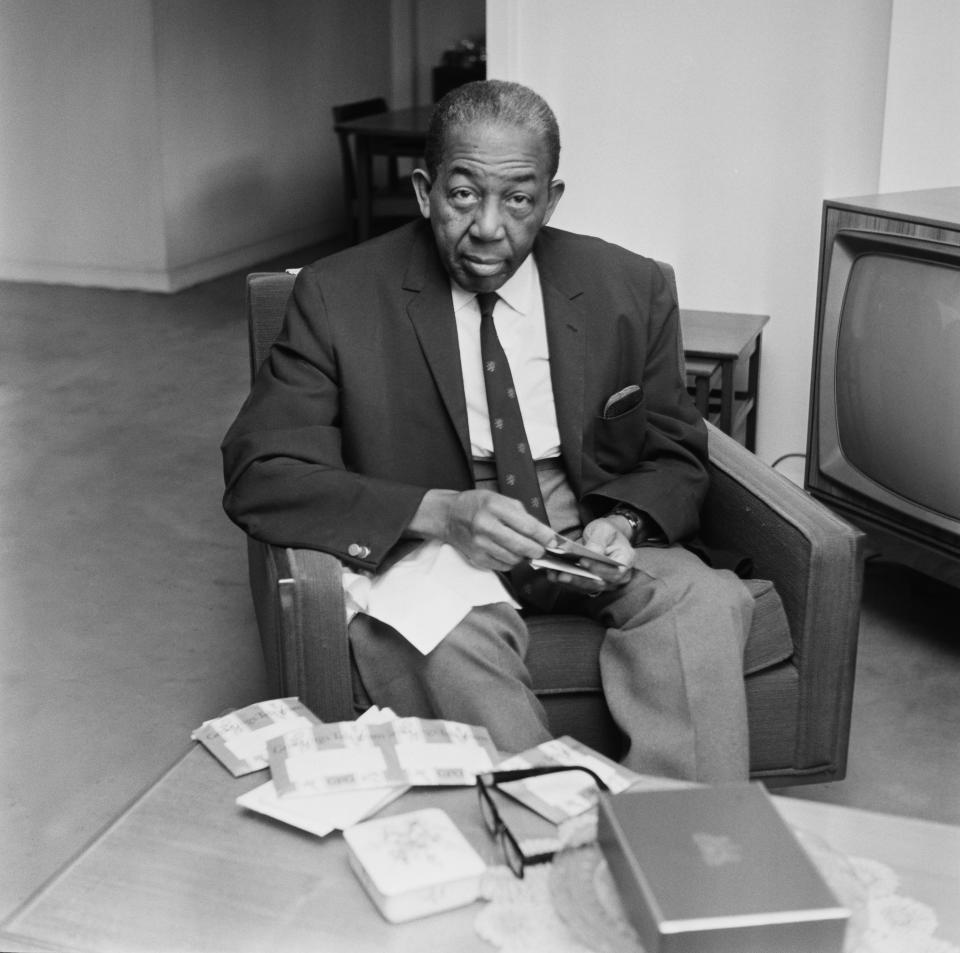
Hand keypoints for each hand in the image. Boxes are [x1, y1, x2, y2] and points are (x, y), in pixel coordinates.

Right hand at [411, 489, 555, 570]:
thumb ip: (522, 515)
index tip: (552, 540)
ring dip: (523, 556)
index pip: (528, 526)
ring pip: (514, 559)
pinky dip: (510, 562)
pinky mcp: (477, 557)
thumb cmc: (477, 505)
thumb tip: (542, 533)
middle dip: (537, 550)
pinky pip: (503, 566)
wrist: (449, 516)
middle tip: (541, 549)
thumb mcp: (500, 499)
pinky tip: (508, 553)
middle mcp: (486, 526)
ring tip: (522, 549)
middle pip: (522, 546)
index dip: (544, 536)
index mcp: (495, 507)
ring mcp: (480, 544)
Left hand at [545, 517, 634, 594]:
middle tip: (563, 574)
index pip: (615, 571)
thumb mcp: (605, 529)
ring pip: (587, 586)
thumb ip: (599, 541)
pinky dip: (565, 582)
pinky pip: (579, 586)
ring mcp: (605, 582)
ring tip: (554, 575)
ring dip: (570, 582)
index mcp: (626, 560)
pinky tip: (553, 575)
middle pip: (599, 582)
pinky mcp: (592, 584)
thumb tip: (592, 552)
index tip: (583, 562)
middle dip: (580, 579)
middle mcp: (618, 576)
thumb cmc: (608, 532)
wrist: (606, 537)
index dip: (599, 569)